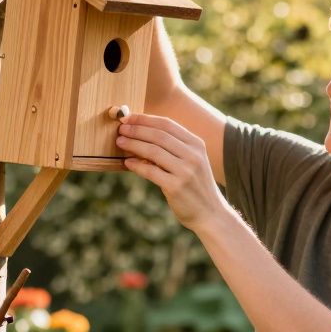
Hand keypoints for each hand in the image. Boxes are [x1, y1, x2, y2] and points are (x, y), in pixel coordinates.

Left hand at [117, 113, 230, 232]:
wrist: (211, 213)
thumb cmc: (196, 185)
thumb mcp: (192, 161)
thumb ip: (174, 148)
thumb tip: (143, 134)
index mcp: (197, 144)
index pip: (168, 124)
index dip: (146, 119)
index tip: (129, 117)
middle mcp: (193, 155)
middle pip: (159, 135)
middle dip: (136, 129)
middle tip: (121, 128)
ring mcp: (185, 171)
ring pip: (153, 151)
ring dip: (133, 144)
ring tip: (120, 142)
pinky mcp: (176, 187)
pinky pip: (151, 171)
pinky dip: (137, 166)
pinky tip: (128, 163)